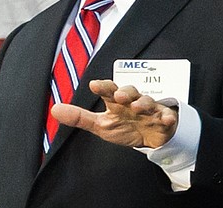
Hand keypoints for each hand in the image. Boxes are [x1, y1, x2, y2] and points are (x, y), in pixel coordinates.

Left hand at [51, 79, 178, 147]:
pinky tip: (166, 119)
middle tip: (119, 96)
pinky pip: (167, 116)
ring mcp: (149, 110)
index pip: (108, 89)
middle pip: (129, 91)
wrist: (150, 138)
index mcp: (116, 101)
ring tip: (138, 107)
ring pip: (148, 101)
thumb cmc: (125, 126)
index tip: (94, 85)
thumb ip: (79, 117)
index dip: (102, 86)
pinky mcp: (164, 120)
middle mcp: (132, 101)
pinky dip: (167, 117)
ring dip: (143, 103)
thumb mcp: (101, 124)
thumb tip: (54, 110)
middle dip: (125, 92)